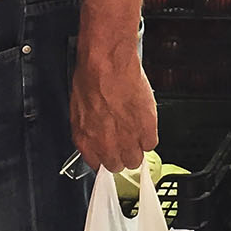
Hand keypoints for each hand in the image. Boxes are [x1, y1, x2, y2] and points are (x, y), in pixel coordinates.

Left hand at [70, 46, 156, 172]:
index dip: (105, 156)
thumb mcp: (79, 107)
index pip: (97, 165)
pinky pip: (151, 144)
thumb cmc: (90, 78)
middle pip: (117, 166)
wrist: (108, 65)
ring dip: (136, 148)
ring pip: (136, 160)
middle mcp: (106, 145)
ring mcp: (127, 139)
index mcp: (85, 140)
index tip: (109, 152)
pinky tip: (144, 124)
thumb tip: (95, 131)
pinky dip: (149, 136)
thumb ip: (88, 127)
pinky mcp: (146, 129)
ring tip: (135, 133)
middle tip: (124, 140)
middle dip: (121, 154)